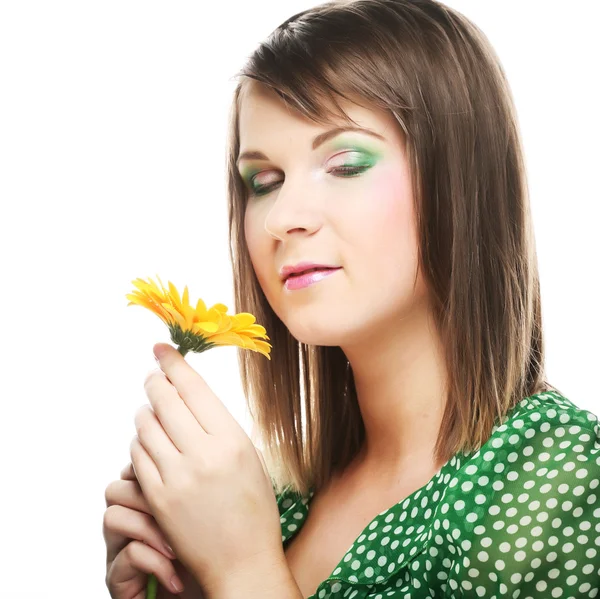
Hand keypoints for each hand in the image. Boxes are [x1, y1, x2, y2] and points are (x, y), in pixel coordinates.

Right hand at [103, 462, 204, 598]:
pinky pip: (126, 555)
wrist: (214, 596)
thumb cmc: (213, 554)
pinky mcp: (119, 577)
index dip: (158, 466)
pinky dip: (154, 562)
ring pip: (115, 515)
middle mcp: (133, 518)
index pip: (142, 464)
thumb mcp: (212, 509)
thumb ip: (202, 479)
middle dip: (151, 494)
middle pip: (122, 484)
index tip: (188, 476)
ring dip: (150, 528)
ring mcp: (121, 547)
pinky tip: (176, 571)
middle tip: (181, 508)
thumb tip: (214, 443)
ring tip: (178, 545)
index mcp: (153, 497)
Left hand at [129, 343, 284, 596]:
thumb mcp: (249, 457)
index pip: (193, 388)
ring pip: (145, 426)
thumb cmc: (253, 509)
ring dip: (146, 413)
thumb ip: (218, 425)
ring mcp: (177, 477)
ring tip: (153, 413)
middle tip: (153, 376)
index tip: (162, 349)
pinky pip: (137, 455)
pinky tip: (149, 441)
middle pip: (164, 400)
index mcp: (233, 440)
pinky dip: (140, 442)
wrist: (242, 561)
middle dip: (155, 382)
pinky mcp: (158, 498)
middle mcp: (203, 454)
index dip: (174, 363)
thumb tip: (188, 395)